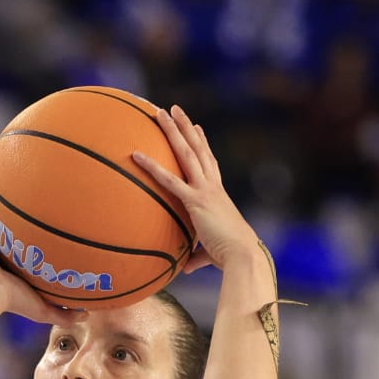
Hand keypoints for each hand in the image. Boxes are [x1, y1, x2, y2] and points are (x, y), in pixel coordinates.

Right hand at [0, 179, 81, 322]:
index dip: (33, 241)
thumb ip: (65, 314)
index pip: (24, 251)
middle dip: (15, 218)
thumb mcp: (44, 309)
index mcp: (12, 268)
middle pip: (8, 230)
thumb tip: (87, 316)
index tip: (47, 228)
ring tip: (4, 179)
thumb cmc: (13, 301)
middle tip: (30, 199)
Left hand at [130, 104, 261, 274]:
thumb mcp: (211, 253)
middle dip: (185, 127)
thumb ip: (196, 257)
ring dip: (173, 131)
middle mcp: (213, 186)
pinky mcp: (196, 201)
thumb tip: (184, 269)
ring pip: (186, 153)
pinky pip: (169, 180)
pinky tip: (135, 154)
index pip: (210, 163)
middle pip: (198, 149)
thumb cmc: (230, 257)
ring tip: (161, 112)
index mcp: (219, 194)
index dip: (203, 144)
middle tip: (174, 109)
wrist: (243, 254)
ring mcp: (205, 190)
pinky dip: (151, 166)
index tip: (197, 128)